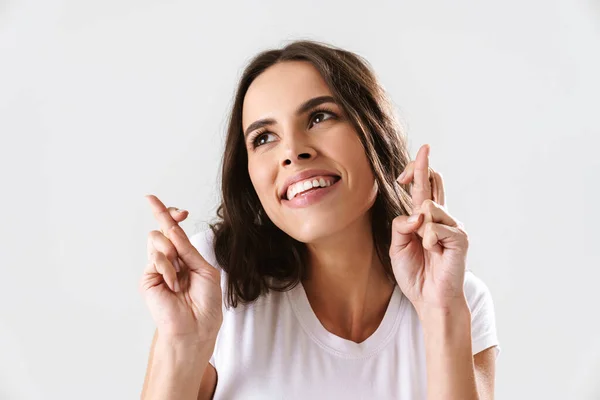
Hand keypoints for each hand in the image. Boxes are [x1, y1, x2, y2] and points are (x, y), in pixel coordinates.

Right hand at [140, 194, 222, 342]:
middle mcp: (170, 260)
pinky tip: (173, 285)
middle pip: (162, 228)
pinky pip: (155, 258)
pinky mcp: (148, 279)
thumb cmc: (206, 303)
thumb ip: (188, 249)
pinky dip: (168, 268)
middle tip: (181, 214)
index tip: (182, 211)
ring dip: (172, 250)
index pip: (175, 231)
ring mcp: (157, 269)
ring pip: (156, 238)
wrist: (197, 327)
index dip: (174, 216)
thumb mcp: (204, 270)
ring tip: (180, 274)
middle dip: (167, 216)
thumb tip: (172, 228)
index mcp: (185, 257)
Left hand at [390, 145, 468, 315]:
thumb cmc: (415, 273)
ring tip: (425, 246)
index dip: (421, 168)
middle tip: (422, 154)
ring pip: (428, 206)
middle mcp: (440, 218)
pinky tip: (432, 252)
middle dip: (422, 169)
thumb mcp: (397, 247)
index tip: (423, 150)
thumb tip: (417, 212)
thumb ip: (400, 226)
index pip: (425, 187)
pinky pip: (435, 227)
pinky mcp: (459, 237)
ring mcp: (452, 226)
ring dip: (419, 227)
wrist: (429, 298)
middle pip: (434, 182)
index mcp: (425, 218)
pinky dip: (427, 240)